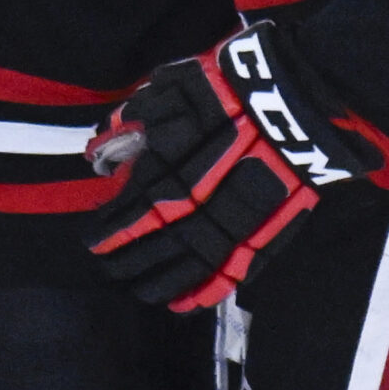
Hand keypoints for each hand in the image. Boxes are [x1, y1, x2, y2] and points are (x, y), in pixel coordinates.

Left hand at [85, 23, 374, 310]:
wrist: (296, 92)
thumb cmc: (230, 84)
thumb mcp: (173, 86)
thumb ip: (133, 119)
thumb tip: (99, 151)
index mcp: (170, 164)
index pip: (130, 211)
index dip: (109, 230)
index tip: (92, 239)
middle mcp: (197, 199)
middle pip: (154, 241)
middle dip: (128, 259)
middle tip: (109, 268)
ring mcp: (233, 220)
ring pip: (188, 263)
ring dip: (160, 281)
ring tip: (139, 291)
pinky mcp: (266, 231)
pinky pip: (231, 271)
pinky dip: (205, 291)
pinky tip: (184, 304)